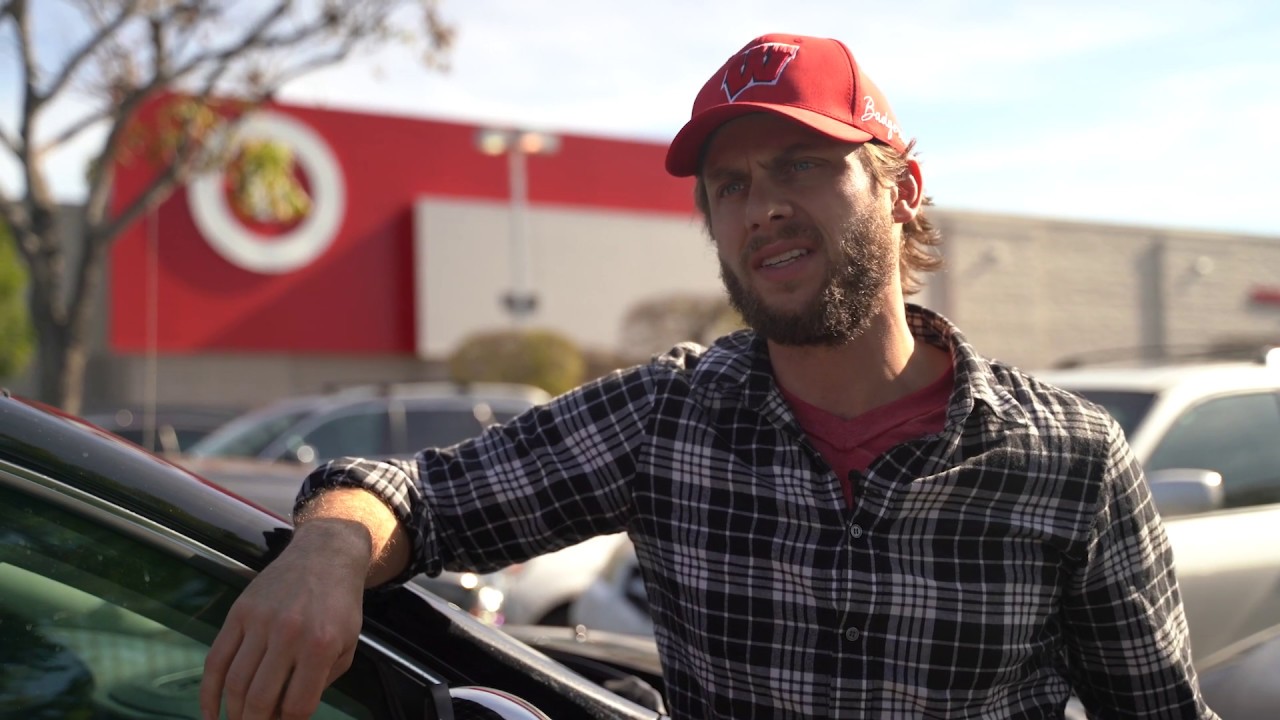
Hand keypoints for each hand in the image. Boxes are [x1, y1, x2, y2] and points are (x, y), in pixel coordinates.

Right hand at [201, 521, 369, 719]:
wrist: (325, 554)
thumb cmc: (340, 604)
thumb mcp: (347, 644)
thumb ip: (322, 681)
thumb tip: (288, 714)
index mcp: (320, 645)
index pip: (297, 705)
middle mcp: (288, 634)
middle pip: (260, 700)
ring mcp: (259, 622)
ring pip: (235, 683)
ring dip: (232, 713)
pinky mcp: (239, 613)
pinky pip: (215, 660)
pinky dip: (208, 692)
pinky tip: (210, 713)